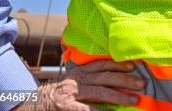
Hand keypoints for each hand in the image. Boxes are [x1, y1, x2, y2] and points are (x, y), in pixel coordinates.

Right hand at [13, 60, 144, 109]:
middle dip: (125, 80)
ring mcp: (70, 94)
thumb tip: (113, 80)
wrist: (30, 107)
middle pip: (104, 77)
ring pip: (99, 92)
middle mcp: (75, 80)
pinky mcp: (65, 107)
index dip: (118, 65)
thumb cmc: (55, 96)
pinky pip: (86, 109)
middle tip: (142, 84)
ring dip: (119, 96)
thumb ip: (89, 79)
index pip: (101, 64)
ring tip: (134, 100)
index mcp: (77, 72)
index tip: (134, 66)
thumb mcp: (71, 82)